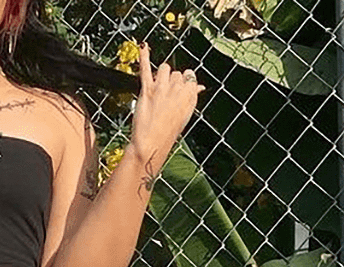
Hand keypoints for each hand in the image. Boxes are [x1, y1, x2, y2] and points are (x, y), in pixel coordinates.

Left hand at [130, 43, 204, 173]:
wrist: (151, 144)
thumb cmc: (168, 133)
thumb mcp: (185, 114)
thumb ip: (192, 97)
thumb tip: (200, 87)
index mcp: (190, 94)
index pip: (189, 77)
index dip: (182, 84)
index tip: (177, 94)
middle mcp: (179, 88)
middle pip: (176, 73)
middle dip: (170, 82)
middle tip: (163, 100)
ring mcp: (163, 87)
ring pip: (165, 68)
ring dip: (161, 75)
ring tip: (156, 90)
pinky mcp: (148, 89)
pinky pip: (146, 68)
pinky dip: (144, 56)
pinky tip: (143, 46)